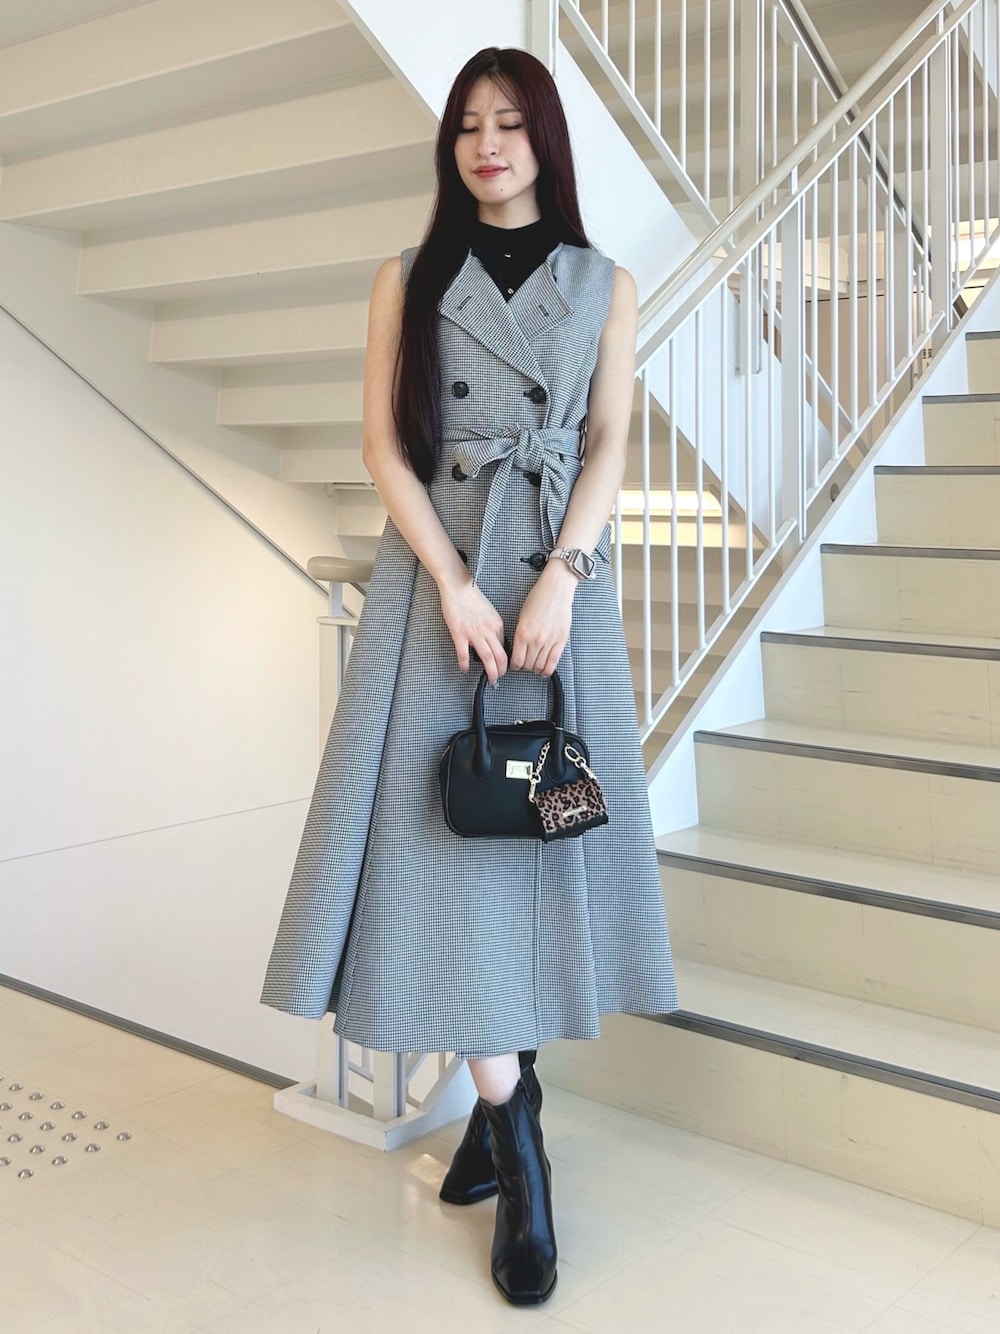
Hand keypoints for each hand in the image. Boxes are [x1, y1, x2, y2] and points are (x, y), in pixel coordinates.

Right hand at [438, 574, 507, 683]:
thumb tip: (492, 640)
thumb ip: (492, 626)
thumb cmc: (471, 596)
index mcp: (497, 624)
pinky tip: (464, 669)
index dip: (504, 658)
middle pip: (500, 656)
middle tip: (499, 678)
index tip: (502, 665)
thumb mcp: (489, 611)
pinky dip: (465, 665)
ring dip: (491, 672)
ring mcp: (474, 633)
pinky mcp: (459, 634)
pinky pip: (463, 654)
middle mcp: (488, 630)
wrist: (458, 587)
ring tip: (490, 679)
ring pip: (487, 658)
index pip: (505, 646)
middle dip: (502, 671)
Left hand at [511, 560, 576, 675]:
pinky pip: (553, 662)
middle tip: (525, 664)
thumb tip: (518, 651)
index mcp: (522, 633)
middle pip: (528, 666)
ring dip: (536, 669)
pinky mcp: (561, 640)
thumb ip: (520, 636)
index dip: (514, 666)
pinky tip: (545, 669)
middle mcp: (535, 639)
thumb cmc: (538, 598)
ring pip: (540, 666)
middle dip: (525, 667)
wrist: (556, 589)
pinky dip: (548, 669)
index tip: (515, 665)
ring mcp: (549, 641)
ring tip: (535, 666)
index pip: (516, 660)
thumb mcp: (521, 617)